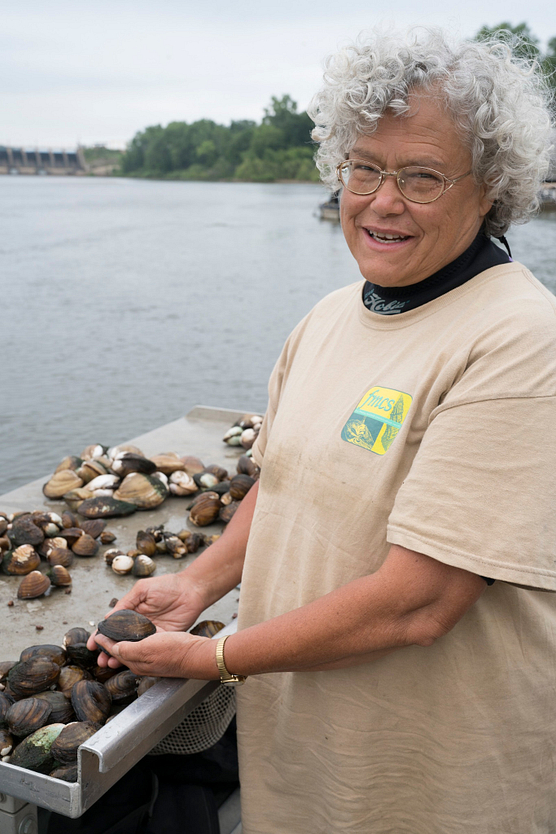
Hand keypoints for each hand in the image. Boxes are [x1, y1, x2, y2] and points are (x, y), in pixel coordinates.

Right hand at [87, 572, 206, 666]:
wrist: (191, 590)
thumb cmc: (167, 585)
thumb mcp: (142, 589)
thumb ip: (126, 602)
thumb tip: (107, 617)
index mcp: (132, 611)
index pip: (113, 626)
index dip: (101, 635)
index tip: (92, 645)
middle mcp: (139, 624)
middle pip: (120, 640)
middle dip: (108, 650)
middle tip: (100, 660)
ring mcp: (150, 632)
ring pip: (132, 647)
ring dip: (120, 656)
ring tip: (110, 664)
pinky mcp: (162, 638)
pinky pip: (148, 648)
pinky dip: (138, 655)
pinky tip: (129, 662)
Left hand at [93, 630, 218, 679]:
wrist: (197, 654)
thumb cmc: (174, 651)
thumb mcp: (146, 648)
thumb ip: (125, 649)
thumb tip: (109, 648)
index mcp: (135, 662)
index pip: (113, 651)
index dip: (104, 642)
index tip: (96, 634)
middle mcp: (142, 661)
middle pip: (121, 650)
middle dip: (110, 643)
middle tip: (101, 634)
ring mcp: (152, 656)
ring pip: (132, 646)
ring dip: (123, 639)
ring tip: (116, 631)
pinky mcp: (162, 649)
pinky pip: (145, 642)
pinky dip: (137, 636)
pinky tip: (139, 629)